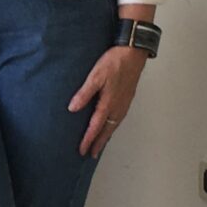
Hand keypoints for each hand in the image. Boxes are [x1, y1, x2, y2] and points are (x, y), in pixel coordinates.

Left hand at [69, 44, 145, 159]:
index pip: (96, 127)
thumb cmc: (115, 62)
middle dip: (99, 143)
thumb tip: (72, 108)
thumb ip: (84, 93)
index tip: (83, 151)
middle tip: (92, 154)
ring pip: (114, 125)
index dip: (88, 140)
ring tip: (100, 144)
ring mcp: (124, 103)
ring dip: (107, 136)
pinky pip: (119, 118)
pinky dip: (113, 126)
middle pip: (107, 130)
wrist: (134, 52)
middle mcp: (118, 106)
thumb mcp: (95, 76)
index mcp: (109, 103)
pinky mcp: (127, 97)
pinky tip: (111, 124)